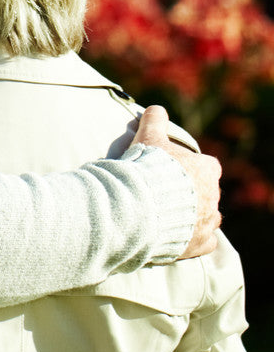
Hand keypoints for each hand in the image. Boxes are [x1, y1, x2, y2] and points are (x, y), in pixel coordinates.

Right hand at [133, 105, 221, 257]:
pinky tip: (180, 238)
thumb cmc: (145, 170)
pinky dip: (195, 240)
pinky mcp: (200, 243)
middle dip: (191, 195)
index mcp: (206, 169)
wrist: (138, 206)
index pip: (207, 167)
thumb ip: (154, 120)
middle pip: (207, 193)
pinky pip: (206, 242)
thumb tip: (154, 108)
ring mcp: (208, 220)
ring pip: (208, 217)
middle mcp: (213, 195)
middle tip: (164, 196)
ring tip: (170, 217)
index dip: (188, 170)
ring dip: (194, 217)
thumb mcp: (147, 138)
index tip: (172, 173)